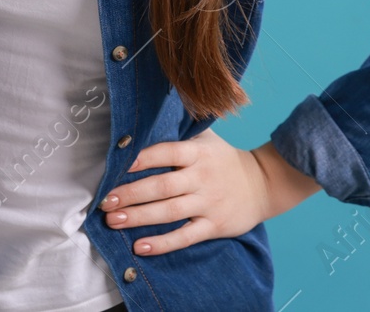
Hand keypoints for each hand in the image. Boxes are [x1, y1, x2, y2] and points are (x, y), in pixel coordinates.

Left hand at [98, 129, 321, 256]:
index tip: (117, 165)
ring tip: (113, 221)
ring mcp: (208, 203)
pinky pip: (185, 237)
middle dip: (131, 194)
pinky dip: (162, 243)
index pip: (166, 153)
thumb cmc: (223, 159)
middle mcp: (202, 177)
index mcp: (197, 152)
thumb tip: (143, 121)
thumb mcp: (206, 139)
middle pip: (161, 186)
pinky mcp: (214, 226)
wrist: (264, 183)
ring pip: (169, 212)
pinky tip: (140, 247)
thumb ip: (178, 133)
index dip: (141, 158)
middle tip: (105, 201)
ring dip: (139, 217)